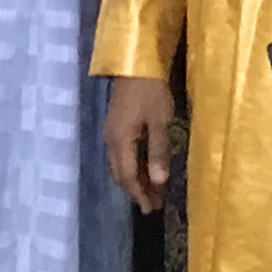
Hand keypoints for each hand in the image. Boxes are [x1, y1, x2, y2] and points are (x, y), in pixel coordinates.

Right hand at [103, 72, 175, 210]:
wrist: (136, 63)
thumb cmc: (151, 91)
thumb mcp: (160, 122)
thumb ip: (158, 152)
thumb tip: (158, 182)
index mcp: (121, 140)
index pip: (128, 176)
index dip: (139, 194)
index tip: (150, 209)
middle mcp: (111, 139)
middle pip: (120, 173)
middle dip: (136, 190)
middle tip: (152, 204)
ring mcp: (111, 130)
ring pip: (119, 163)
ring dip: (134, 178)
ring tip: (151, 189)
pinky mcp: (116, 123)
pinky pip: (121, 153)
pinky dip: (132, 165)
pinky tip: (144, 167)